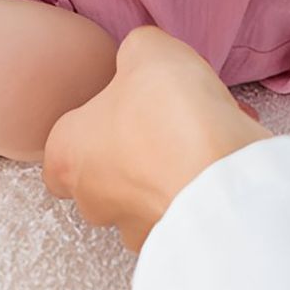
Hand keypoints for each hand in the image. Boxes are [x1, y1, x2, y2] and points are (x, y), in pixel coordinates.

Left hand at [42, 27, 270, 250]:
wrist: (222, 173)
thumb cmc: (170, 114)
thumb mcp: (148, 50)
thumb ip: (135, 50)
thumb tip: (140, 57)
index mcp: (67, 155)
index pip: (60, 151)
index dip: (90, 128)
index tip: (119, 109)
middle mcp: (93, 199)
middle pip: (106, 172)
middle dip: (137, 147)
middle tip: (171, 115)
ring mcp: (135, 227)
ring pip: (149, 191)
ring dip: (172, 166)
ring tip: (209, 132)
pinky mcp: (177, 240)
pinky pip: (187, 206)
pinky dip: (203, 183)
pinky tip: (229, 154)